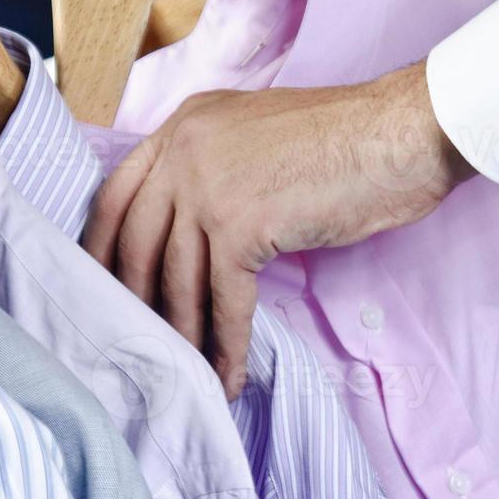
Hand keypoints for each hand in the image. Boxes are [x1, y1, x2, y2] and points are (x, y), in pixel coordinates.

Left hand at [82, 63, 474, 398]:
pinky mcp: (242, 224)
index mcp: (184, 124)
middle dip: (133, 299)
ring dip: (181, 332)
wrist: (402, 131)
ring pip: (176, 277)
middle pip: (134, 239)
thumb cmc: (349, 138)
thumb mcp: (258, 135)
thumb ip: (216, 167)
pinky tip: (228, 374)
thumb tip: (196, 230)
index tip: (96, 286)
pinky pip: (224, 299)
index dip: (102, 246)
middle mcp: (184, 148)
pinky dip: (226, 344)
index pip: (118, 192)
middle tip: (135, 342)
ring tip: (185, 371)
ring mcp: (208, 185)